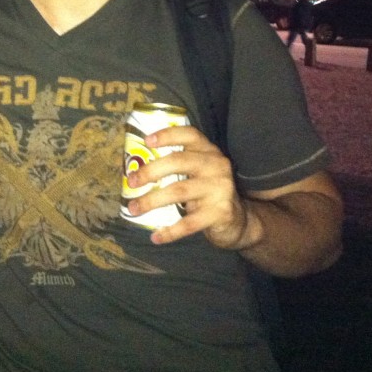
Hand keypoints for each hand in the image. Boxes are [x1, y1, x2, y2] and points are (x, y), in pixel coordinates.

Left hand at [125, 125, 250, 247]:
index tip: (147, 140)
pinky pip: (190, 223)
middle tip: (131, 182)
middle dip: (150, 171)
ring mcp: (220, 188)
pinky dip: (170, 231)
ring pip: (179, 191)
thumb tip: (135, 168)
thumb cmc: (208, 191)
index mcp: (208, 151)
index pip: (189, 135)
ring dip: (152, 200)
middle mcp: (216, 165)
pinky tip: (156, 236)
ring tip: (133, 209)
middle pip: (179, 161)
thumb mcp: (198, 171)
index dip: (168, 135)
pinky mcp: (220, 212)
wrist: (240, 220)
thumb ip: (178, 164)